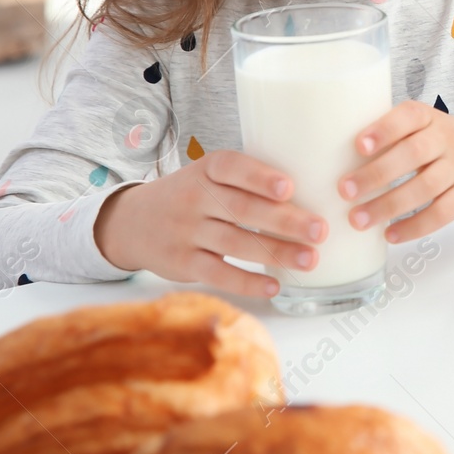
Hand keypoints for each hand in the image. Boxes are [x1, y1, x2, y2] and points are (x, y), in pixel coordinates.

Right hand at [93, 150, 326, 298]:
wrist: (132, 221)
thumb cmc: (192, 194)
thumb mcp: (210, 174)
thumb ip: (249, 180)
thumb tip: (313, 190)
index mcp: (207, 168)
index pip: (233, 168)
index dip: (260, 178)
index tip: (290, 187)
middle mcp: (195, 197)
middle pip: (244, 210)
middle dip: (285, 221)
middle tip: (321, 230)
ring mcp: (186, 231)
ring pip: (236, 243)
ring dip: (276, 253)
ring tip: (311, 259)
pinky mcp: (182, 262)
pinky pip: (217, 273)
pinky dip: (247, 281)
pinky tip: (274, 285)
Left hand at [338, 100, 453, 242]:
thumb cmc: (436, 143)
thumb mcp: (420, 127)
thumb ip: (388, 135)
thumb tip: (328, 155)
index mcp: (429, 118)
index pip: (410, 116)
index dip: (385, 130)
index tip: (358, 146)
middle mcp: (447, 140)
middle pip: (415, 154)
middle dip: (377, 173)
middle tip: (345, 190)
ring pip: (427, 187)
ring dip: (389, 205)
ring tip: (358, 220)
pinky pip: (442, 214)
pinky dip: (414, 226)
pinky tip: (390, 234)